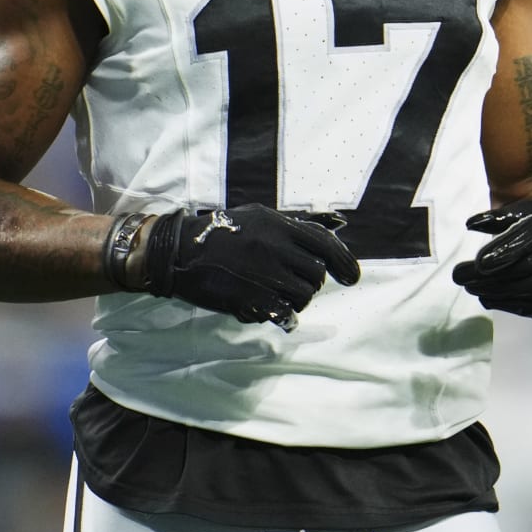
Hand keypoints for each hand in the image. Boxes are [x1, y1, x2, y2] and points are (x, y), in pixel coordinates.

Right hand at [141, 205, 359, 329]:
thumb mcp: (258, 216)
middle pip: (316, 274)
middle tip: (297, 284)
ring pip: (303, 295)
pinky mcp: (249, 297)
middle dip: (312, 283)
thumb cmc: (221, 231)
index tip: (352, 278)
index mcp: (277, 225)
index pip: (325, 244)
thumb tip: (337, 224)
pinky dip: (284, 315)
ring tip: (282, 296)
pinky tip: (276, 312)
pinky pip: (283, 312)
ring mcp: (262, 273)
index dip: (345, 262)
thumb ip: (294, 224)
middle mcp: (274, 247)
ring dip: (298, 300)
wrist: (178, 251)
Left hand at [452, 198, 531, 320]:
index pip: (531, 239)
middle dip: (492, 277)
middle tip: (461, 278)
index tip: (478, 262)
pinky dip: (514, 306)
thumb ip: (502, 216)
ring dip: (499, 294)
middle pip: (529, 268)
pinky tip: (491, 300)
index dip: (504, 251)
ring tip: (472, 289)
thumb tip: (470, 223)